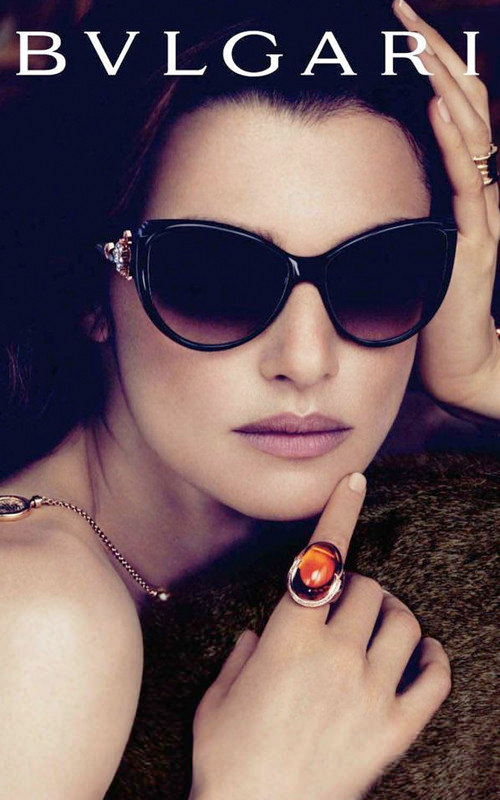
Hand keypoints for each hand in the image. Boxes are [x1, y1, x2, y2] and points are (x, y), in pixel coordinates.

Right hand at [188, 473, 451, 799]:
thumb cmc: (227, 758)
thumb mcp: (219, 697)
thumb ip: (242, 655)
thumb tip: (258, 636)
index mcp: (290, 638)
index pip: (321, 560)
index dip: (339, 513)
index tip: (354, 480)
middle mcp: (335, 655)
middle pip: (368, 590)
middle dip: (359, 589)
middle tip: (347, 607)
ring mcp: (370, 692)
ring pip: (404, 625)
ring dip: (394, 616)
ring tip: (382, 626)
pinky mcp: (393, 730)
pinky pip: (434, 681)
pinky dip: (435, 660)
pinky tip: (426, 656)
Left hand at [393, 0, 499, 419]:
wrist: (456, 363)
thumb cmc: (423, 308)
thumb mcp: (404, 246)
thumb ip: (393, 211)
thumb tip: (349, 179)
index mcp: (459, 188)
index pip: (449, 108)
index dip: (427, 63)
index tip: (394, 23)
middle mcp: (475, 192)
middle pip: (462, 104)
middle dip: (432, 52)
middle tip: (400, 8)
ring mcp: (480, 215)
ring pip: (467, 132)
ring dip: (441, 81)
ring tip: (415, 37)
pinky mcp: (474, 245)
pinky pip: (467, 185)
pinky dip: (451, 142)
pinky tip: (434, 106)